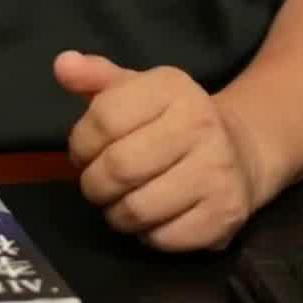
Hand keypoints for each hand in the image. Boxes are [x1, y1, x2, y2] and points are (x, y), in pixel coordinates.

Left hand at [53, 50, 261, 251]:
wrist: (240, 151)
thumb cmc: (172, 120)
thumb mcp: (136, 89)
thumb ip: (96, 77)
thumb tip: (62, 64)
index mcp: (172, 86)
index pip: (104, 118)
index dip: (81, 143)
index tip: (83, 152)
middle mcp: (200, 123)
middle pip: (119, 167)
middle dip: (95, 184)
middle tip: (98, 185)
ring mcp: (216, 170)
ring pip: (138, 209)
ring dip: (117, 214)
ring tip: (121, 202)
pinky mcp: (225, 213)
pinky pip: (163, 238)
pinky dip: (147, 235)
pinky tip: (153, 218)